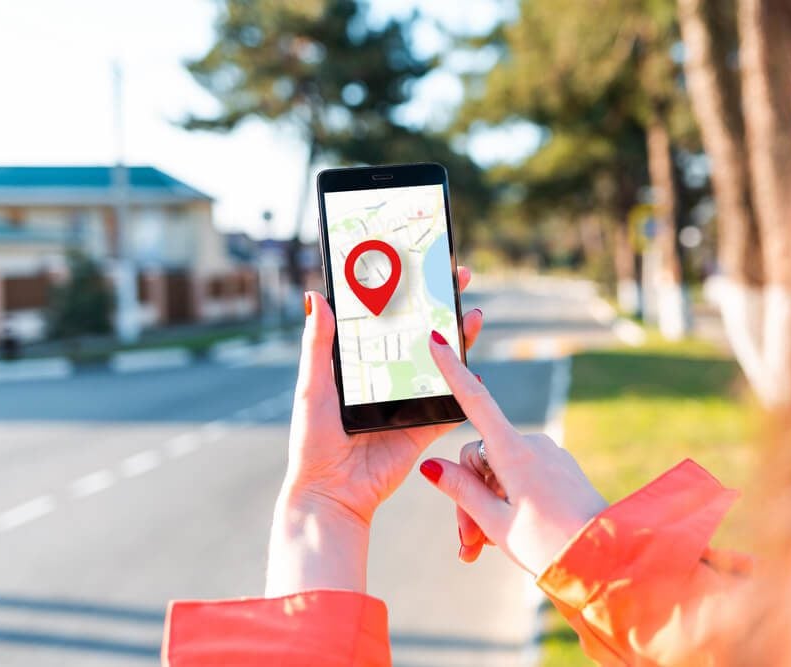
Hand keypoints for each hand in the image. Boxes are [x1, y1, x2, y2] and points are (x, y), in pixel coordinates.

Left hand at [266, 267, 482, 595]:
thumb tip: (318, 296)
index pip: (384, 320)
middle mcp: (386, 380)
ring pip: (439, 365)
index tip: (417, 265)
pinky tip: (478, 368)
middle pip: (418, 335)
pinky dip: (465, 388)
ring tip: (474, 313)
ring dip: (458, 340)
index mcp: (359, 366)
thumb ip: (319, 344)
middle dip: (439, 306)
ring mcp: (407, 403)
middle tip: (458, 277)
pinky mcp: (423, 428)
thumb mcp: (313, 386)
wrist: (331, 493)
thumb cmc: (313, 441)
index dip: (402, 293)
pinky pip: (449, 406)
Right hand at [419, 332, 607, 575]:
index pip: (475, 401)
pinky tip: (510, 535)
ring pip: (500, 473)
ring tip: (486, 548)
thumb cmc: (551, 546)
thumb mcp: (496, 523)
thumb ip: (461, 491)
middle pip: (480, 459)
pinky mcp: (560, 468)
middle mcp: (533, 445)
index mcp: (515, 453)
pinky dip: (508, 502)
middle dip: (469, 498)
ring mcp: (549, 455)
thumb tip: (431, 465)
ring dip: (487, 507)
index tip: (438, 341)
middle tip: (469, 545)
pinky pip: (522, 477)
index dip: (452, 371)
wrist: (608, 560)